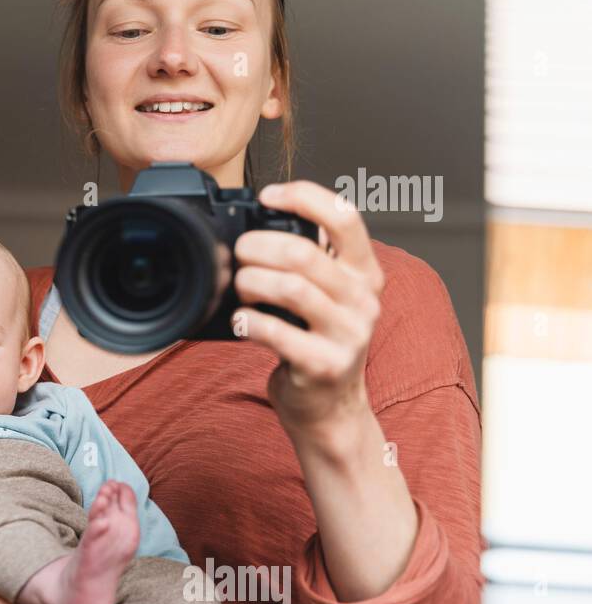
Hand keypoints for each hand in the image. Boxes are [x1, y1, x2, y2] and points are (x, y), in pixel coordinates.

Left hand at [232, 180, 385, 436]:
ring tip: (239, 288)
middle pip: (303, 252)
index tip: (268, 196)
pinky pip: (277, 332)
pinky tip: (241, 321)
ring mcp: (348, 334)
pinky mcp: (325, 365)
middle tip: (238, 255)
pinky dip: (249, 321)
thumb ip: (308, 262)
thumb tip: (259, 225)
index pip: (345, 218)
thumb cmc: (317, 343)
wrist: (329, 407)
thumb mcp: (327, 296)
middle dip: (257, 247)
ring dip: (251, 282)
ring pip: (290, 288)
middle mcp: (363, 300)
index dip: (304, 197)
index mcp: (364, 273)